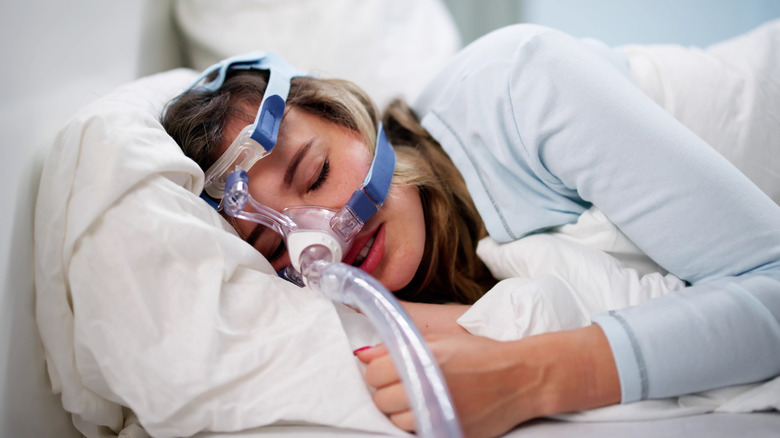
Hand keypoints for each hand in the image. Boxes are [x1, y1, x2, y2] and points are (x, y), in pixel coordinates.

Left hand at [356, 325, 619, 437]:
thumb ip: (397, 346)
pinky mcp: (447, 432)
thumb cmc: (480, 355)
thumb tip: (364, 356)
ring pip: (395, 420)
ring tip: (419, 398)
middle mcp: (426, 389)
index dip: (379, 371)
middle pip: (380, 400)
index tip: (389, 370)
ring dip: (401, 410)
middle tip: (405, 384)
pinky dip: (417, 423)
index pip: (374, 375)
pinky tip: (430, 410)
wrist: (519, 378)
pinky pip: (416, 432)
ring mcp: (437, 415)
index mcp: (422, 360)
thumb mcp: (438, 340)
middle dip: (387, 391)